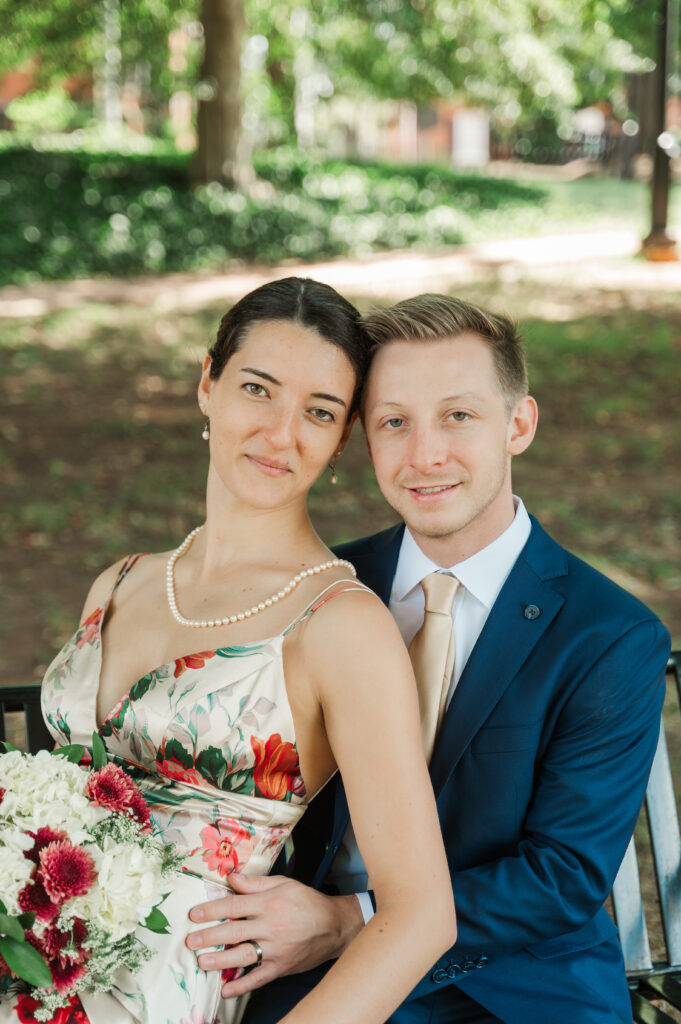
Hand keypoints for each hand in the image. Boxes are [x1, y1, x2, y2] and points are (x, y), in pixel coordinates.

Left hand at [185, 873, 363, 998]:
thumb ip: (255, 883)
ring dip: (220, 960)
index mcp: (269, 903)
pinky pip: (258, 978)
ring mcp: (276, 950)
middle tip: (190, 940)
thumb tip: (231, 877)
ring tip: (201, 961)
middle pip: (234, 931)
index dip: (212, 910)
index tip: (194, 915)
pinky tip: (226, 990)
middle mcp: (271, 927)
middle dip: (210, 936)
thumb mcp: (284, 883)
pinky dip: (242, 986)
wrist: (334, 926)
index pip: (234, 906)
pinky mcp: (281, 967)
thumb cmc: (306, 901)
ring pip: (243, 955)